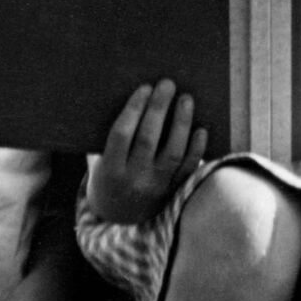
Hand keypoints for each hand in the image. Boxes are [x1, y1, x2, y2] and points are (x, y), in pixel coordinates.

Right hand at [85, 79, 206, 223]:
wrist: (118, 216)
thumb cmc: (107, 175)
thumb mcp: (98, 160)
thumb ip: (110, 137)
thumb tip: (132, 98)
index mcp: (109, 171)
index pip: (121, 135)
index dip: (133, 109)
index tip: (144, 87)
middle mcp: (133, 180)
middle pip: (148, 140)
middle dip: (158, 109)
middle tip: (167, 84)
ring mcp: (156, 188)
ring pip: (172, 153)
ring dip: (181, 123)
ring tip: (186, 99)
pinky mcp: (173, 193)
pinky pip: (188, 169)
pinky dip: (197, 149)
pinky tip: (202, 129)